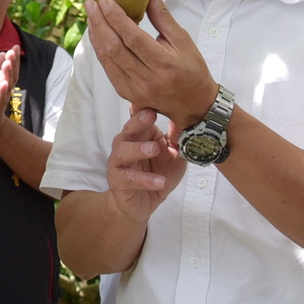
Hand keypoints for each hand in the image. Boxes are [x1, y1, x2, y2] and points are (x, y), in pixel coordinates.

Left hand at [0, 47, 21, 146]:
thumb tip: (1, 54)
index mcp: (5, 84)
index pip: (11, 69)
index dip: (14, 58)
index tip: (15, 46)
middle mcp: (6, 91)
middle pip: (11, 75)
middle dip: (12, 63)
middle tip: (12, 51)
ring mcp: (2, 100)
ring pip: (7, 86)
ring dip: (7, 74)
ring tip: (7, 64)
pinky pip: (0, 100)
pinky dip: (1, 92)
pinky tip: (2, 84)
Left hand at [87, 0, 217, 125]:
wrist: (194, 105)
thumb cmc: (192, 69)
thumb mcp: (182, 39)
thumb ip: (162, 14)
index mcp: (164, 64)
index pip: (133, 38)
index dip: (116, 18)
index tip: (104, 0)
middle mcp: (147, 79)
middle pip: (115, 48)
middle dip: (99, 22)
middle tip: (91, 3)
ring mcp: (134, 89)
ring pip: (107, 58)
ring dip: (96, 34)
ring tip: (91, 14)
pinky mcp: (125, 93)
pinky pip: (107, 68)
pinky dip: (100, 49)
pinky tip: (96, 33)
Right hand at [106, 106, 184, 224]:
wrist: (142, 204)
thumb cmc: (157, 175)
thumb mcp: (173, 157)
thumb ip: (177, 141)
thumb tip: (184, 122)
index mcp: (140, 135)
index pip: (140, 118)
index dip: (146, 108)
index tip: (156, 99)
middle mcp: (125, 144)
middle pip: (128, 129)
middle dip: (138, 121)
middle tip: (150, 115)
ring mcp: (119, 162)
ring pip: (123, 151)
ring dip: (139, 149)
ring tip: (154, 149)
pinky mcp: (118, 181)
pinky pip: (129, 178)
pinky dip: (145, 180)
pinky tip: (160, 181)